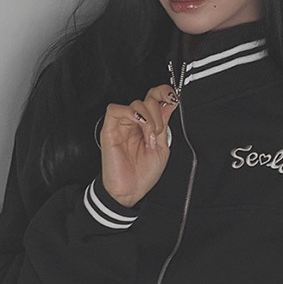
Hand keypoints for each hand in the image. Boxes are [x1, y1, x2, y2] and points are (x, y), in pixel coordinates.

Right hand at [100, 84, 179, 206]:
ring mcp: (122, 126)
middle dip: (158, 113)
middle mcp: (134, 123)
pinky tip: (140, 125)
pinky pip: (115, 110)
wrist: (130, 190)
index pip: (154, 99)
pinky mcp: (109, 130)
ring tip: (150, 136)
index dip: (164, 93)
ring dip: (148, 117)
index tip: (173, 97)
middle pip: (147, 99)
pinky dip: (131, 113)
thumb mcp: (162, 147)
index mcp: (147, 125)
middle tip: (158, 132)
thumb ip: (164, 125)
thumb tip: (169, 104)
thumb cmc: (143, 174)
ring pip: (135, 103)